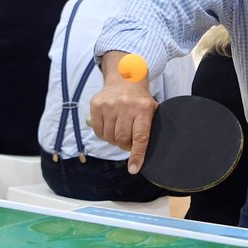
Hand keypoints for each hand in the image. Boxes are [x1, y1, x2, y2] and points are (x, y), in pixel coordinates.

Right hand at [89, 58, 156, 173]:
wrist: (125, 78)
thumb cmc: (139, 100)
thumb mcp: (150, 110)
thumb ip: (147, 129)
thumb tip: (142, 157)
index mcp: (144, 109)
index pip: (140, 137)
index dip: (137, 155)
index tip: (134, 169)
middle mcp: (126, 106)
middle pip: (122, 139)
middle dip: (125, 145)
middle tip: (128, 140)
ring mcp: (110, 105)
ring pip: (109, 137)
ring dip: (114, 140)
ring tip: (119, 130)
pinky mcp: (96, 104)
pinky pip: (98, 131)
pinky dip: (104, 134)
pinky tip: (109, 125)